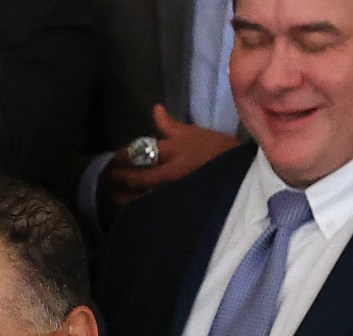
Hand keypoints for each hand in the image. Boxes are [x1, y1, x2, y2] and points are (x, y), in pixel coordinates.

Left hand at [102, 106, 243, 208]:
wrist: (244, 172)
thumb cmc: (219, 150)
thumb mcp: (195, 133)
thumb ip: (170, 125)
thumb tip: (155, 109)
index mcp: (174, 150)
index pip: (140, 151)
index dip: (122, 156)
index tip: (114, 158)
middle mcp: (171, 172)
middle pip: (137, 177)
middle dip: (119, 178)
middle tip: (107, 179)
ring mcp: (174, 191)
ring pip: (141, 197)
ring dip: (124, 197)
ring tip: (114, 196)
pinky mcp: (178, 206)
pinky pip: (153, 209)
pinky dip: (139, 209)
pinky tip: (130, 210)